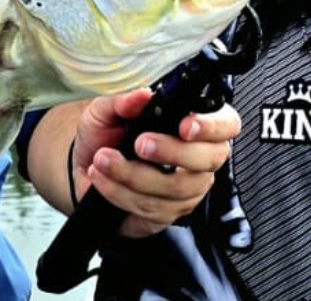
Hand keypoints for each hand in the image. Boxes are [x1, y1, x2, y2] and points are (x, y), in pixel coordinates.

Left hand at [73, 91, 239, 237]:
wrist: (84, 168)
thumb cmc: (105, 135)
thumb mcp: (106, 111)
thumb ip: (123, 102)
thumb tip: (142, 96)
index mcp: (193, 126)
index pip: (226, 124)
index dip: (212, 126)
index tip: (185, 126)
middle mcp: (198, 159)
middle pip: (207, 159)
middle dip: (172, 152)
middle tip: (140, 144)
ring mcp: (187, 189)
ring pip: (176, 188)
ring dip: (134, 174)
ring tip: (104, 159)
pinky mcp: (168, 214)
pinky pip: (153, 208)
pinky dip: (122, 192)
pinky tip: (103, 178)